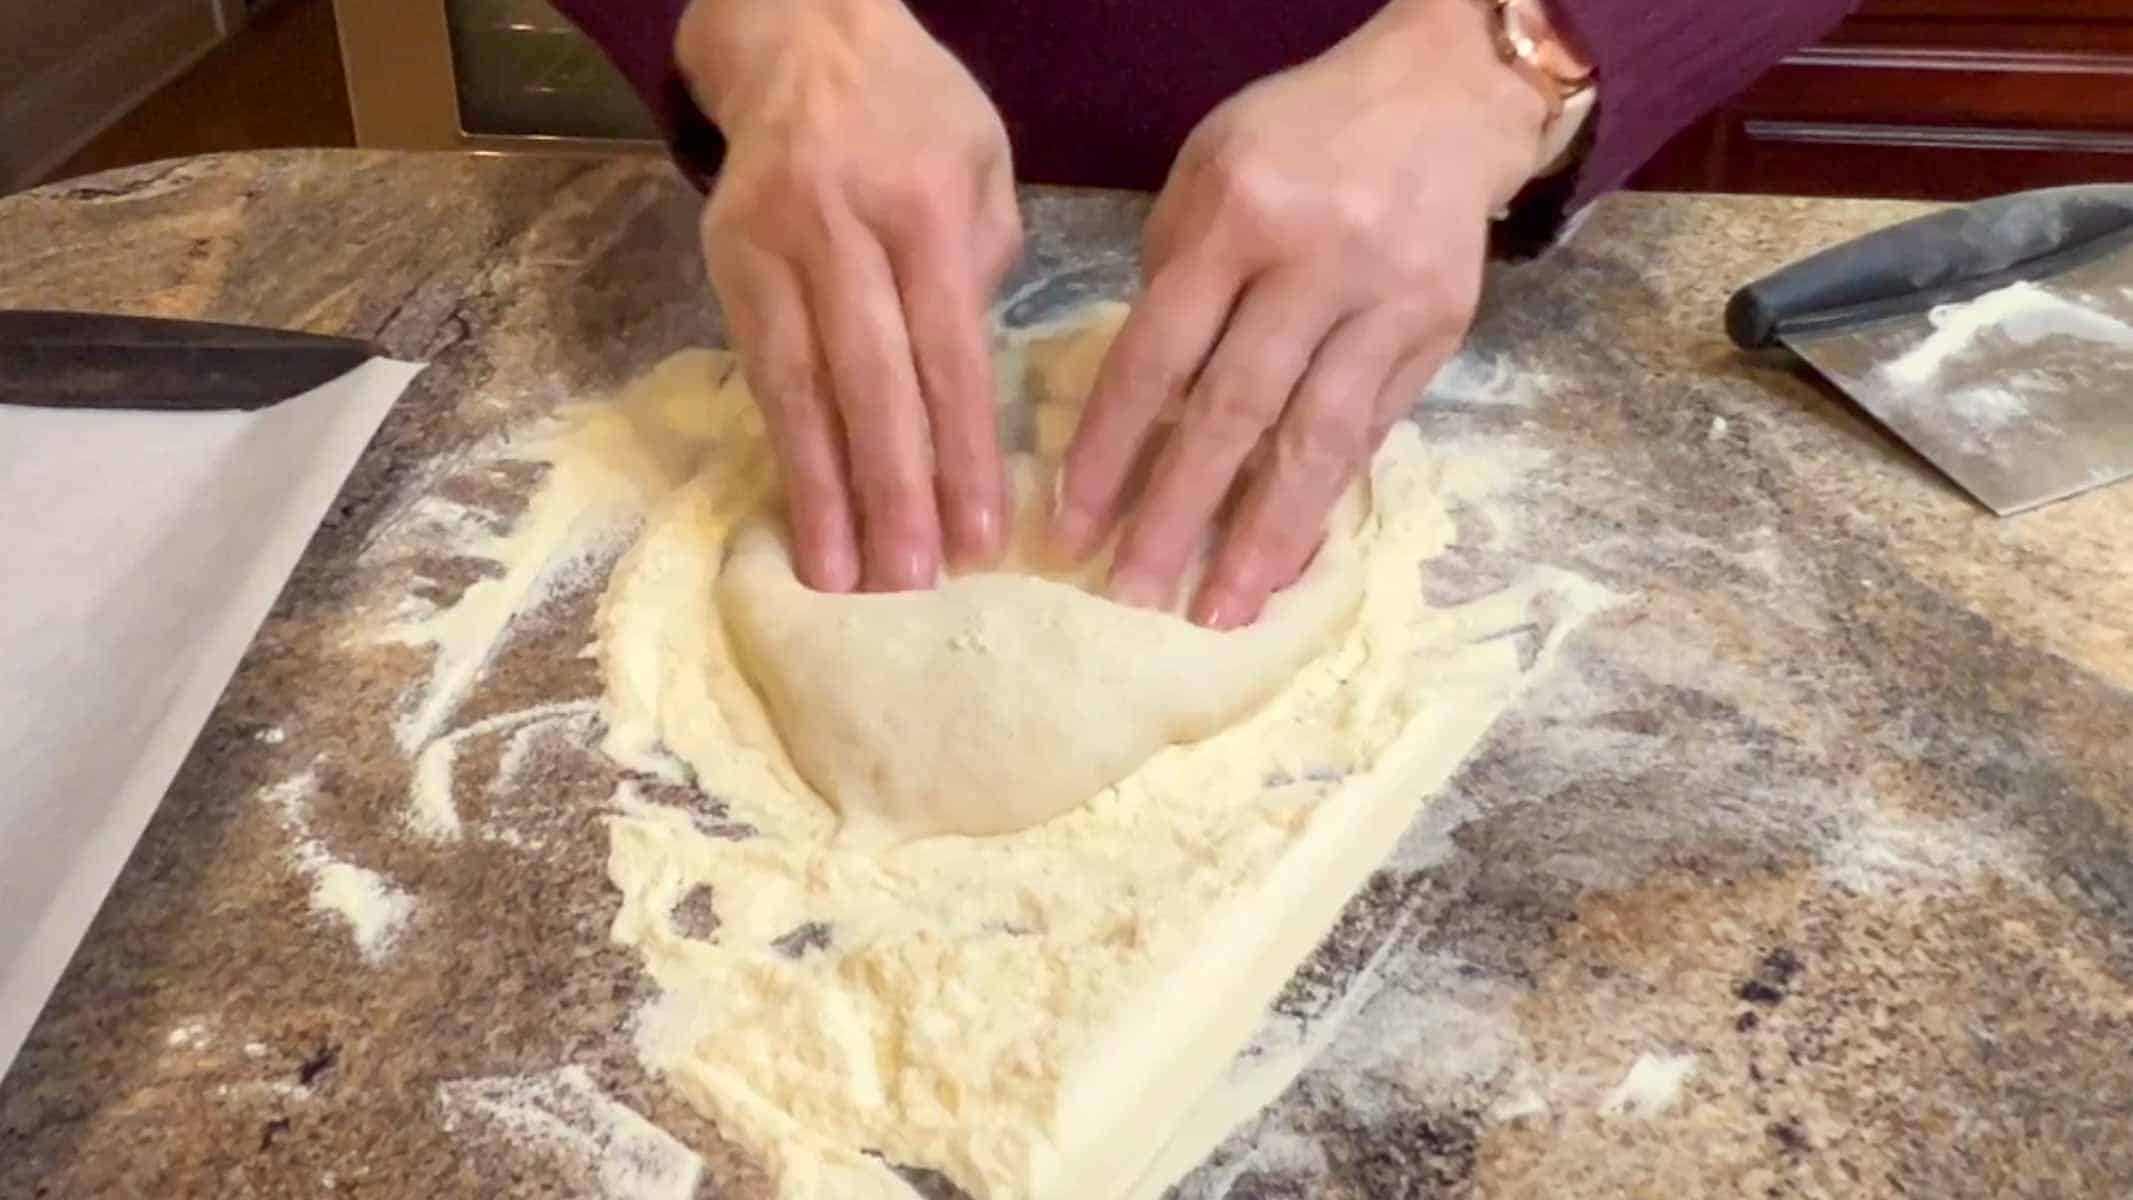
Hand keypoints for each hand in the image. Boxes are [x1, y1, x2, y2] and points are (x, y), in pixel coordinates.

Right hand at [677, 0, 1021, 591]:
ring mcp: (774, 248)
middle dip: (894, 491)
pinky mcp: (726, 264)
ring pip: (800, 386)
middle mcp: (843, 230)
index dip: (965, 452)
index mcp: (926, 207)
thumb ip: (982, 269)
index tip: (982, 538)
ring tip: (838, 578)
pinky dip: (783, 447)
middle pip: (872, 382)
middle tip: (912, 583)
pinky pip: (760, 371)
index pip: (951, 353)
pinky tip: (798, 512)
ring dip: (821, 490)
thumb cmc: (915, 113)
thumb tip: (965, 382)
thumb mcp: (983, 164)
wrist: (800, 34)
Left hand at [1051, 0, 1547, 627]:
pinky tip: (1291, 558)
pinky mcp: (1435, 334)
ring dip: (1264, 537)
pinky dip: (1325, 502)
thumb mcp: (1212, 171)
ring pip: (1315, 440)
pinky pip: (1369, 434)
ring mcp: (1385, 303)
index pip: (1157, 352)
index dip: (1111, 447)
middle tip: (1136, 597)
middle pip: (1235, 411)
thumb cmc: (1299, 142)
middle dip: (1180, 513)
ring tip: (1224, 611)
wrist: (1441, 100)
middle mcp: (1315, 262)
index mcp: (1239, 215)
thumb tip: (1146, 405)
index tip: (1075, 524)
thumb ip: (1176, 275)